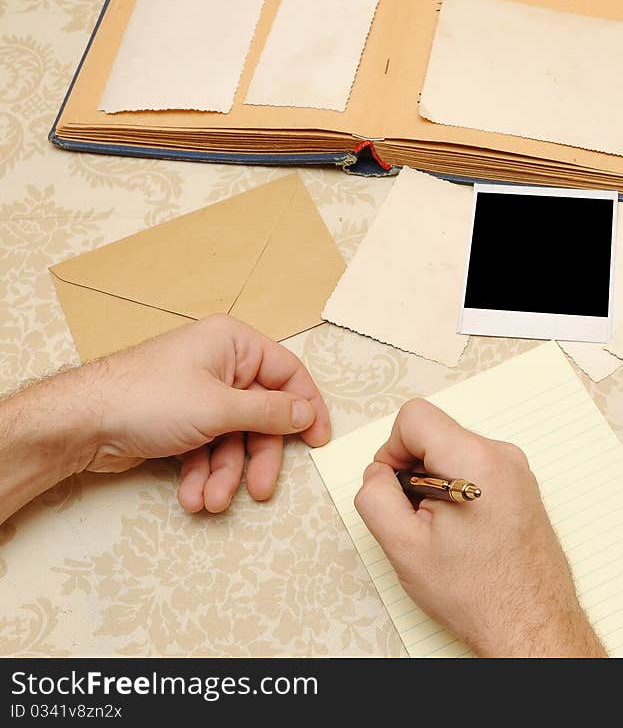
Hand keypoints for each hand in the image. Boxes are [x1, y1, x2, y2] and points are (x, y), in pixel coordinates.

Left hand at [83, 314, 329, 512]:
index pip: (287, 373)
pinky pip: (208, 447)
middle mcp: (220, 365)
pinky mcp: (183, 420)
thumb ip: (270, 412)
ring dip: (224, 475)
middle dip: (254, 458)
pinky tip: (191, 497)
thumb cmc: (147, 399)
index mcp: (233, 344)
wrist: (81, 424)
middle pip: (260, 415)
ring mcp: (200, 394)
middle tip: (259, 490)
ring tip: (209, 502)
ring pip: (233, 438)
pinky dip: (201, 473)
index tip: (318, 440)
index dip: (307, 407)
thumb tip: (306, 413)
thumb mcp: (219, 407)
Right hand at [354, 399, 604, 657]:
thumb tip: (376, 473)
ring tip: (442, 529)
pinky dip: (458, 488)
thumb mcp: (403, 547)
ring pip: (453, 450)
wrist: (530, 624)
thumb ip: (375, 496)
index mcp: (474, 460)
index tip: (396, 487)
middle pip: (434, 432)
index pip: (414, 416)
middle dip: (414, 468)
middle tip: (418, 518)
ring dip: (435, 481)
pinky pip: (475, 467)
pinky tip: (462, 530)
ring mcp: (517, 469)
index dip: (392, 450)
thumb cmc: (477, 593)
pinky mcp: (522, 484)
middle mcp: (502, 455)